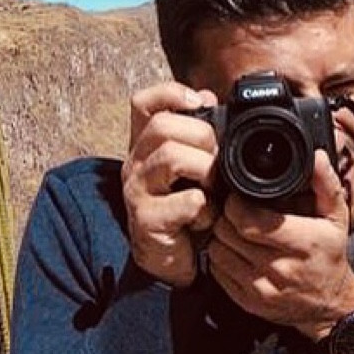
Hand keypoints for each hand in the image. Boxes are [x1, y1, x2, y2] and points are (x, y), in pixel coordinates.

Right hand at [122, 82, 219, 286]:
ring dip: (206, 170)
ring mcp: (138, 192)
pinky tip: (208, 218)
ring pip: (171, 157)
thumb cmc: (188, 208)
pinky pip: (186, 202)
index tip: (199, 101)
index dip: (170, 93)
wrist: (174, 260)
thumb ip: (201, 134)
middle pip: (162, 125)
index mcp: (148, 145)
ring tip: (215, 189)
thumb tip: (207, 97)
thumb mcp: (197, 167)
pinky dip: (206, 209)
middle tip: (217, 160)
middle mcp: (136, 163)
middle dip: (202, 136)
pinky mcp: (147, 221)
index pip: (144, 103)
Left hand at [206, 150, 353, 336]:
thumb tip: (317, 157)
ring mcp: (262, 288)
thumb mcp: (337, 217)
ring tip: (237, 231)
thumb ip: (326, 184)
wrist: (330, 305)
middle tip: (237, 212)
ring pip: (218, 251)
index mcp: (304, 242)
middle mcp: (281, 268)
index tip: (241, 198)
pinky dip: (221, 258)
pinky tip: (238, 251)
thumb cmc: (330, 255)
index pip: (250, 220)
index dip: (237, 204)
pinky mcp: (248, 302)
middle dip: (227, 217)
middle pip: (229, 233)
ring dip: (222, 237)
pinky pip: (218, 272)